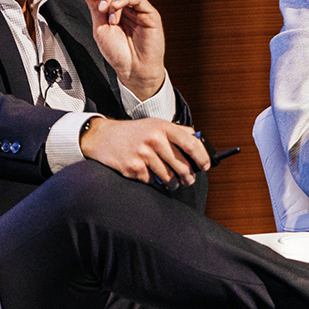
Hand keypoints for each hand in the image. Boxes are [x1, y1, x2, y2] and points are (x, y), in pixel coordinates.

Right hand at [78, 117, 207, 185]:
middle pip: (182, 166)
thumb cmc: (133, 132)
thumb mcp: (155, 124)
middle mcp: (154, 139)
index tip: (205, 166)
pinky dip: (153, 182)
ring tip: (172, 182)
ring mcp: (143, 154)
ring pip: (169, 177)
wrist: (103, 137)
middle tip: (189, 180)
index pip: (191, 144)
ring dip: (173, 184)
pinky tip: (149, 175)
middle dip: (189, 177)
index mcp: (163, 127)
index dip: (202, 158)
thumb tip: (199, 141)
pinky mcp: (133, 168)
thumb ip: (177, 131)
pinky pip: (152, 181)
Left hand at [79, 0, 165, 98]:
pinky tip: (115, 9)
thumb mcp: (99, 29)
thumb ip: (94, 9)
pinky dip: (123, 0)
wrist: (132, 69)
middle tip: (101, 7)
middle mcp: (128, 5)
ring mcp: (139, 8)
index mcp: (116, 7)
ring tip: (110, 17)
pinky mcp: (149, 13)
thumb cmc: (118, 53)